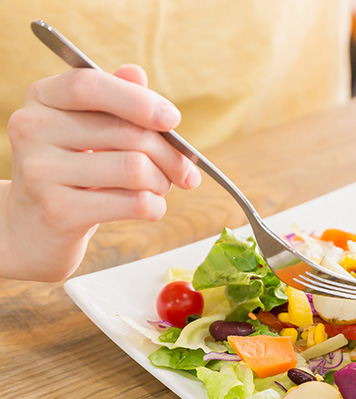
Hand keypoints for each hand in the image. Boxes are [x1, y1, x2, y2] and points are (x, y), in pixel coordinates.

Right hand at [1, 65, 199, 281]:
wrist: (34, 228)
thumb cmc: (73, 173)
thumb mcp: (88, 131)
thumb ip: (113, 101)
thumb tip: (136, 72)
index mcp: (42, 99)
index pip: (90, 85)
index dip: (139, 100)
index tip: (173, 119)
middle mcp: (32, 129)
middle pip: (127, 132)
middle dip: (170, 154)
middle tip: (184, 171)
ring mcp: (40, 171)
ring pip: (135, 169)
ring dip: (163, 182)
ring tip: (159, 188)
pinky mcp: (58, 211)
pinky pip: (133, 203)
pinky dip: (155, 207)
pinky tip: (149, 208)